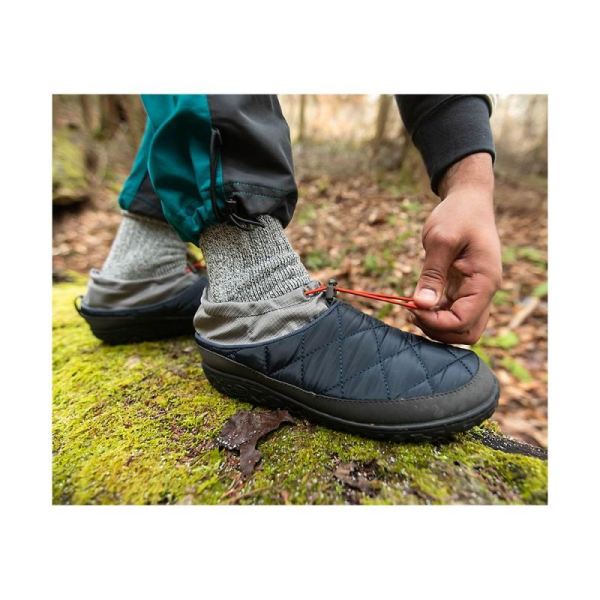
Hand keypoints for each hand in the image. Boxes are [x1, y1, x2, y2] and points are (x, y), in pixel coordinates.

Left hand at [410, 153, 501, 344]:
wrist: (468, 200)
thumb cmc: (458, 214)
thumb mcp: (441, 239)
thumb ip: (432, 274)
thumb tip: (421, 305)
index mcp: (485, 281)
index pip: (464, 321)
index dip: (436, 322)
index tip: (412, 309)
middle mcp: (484, 291)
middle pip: (467, 333)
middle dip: (438, 330)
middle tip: (412, 312)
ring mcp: (476, 292)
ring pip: (461, 327)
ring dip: (437, 325)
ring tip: (413, 308)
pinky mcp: (464, 289)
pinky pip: (453, 313)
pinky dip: (436, 315)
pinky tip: (418, 302)